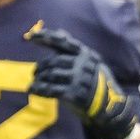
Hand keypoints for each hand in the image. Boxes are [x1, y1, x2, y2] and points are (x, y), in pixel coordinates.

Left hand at [24, 21, 137, 138]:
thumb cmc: (97, 83)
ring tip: (35, 82)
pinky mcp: (74, 94)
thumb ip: (75, 50)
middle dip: (41, 66)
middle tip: (35, 73)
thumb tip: (60, 32)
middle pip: (54, 61)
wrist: (110, 107)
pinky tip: (32, 89)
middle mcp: (83, 64)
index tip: (29, 36)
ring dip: (40, 78)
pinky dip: (39, 89)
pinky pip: (50, 89)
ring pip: (50, 74)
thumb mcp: (92, 62)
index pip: (62, 42)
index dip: (45, 37)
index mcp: (86, 54)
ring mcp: (78, 79)